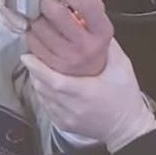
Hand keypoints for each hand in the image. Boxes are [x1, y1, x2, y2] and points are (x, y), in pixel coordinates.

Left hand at [21, 39, 155, 153]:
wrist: (128, 129)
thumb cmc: (125, 97)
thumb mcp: (122, 68)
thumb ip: (108, 47)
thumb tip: (92, 26)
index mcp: (86, 93)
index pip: (54, 81)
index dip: (37, 68)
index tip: (27, 56)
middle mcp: (73, 107)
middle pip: (42, 87)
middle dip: (34, 70)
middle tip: (32, 55)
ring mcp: (66, 118)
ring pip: (41, 96)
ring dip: (37, 80)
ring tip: (38, 66)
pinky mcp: (62, 124)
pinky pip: (45, 106)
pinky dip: (42, 93)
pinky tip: (47, 83)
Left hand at [28, 0, 112, 75]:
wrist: (96, 78)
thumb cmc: (93, 40)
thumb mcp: (97, 18)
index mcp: (103, 31)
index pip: (88, 5)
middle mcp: (88, 47)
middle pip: (59, 15)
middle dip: (44, 0)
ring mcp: (70, 60)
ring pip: (41, 28)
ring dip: (34, 16)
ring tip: (36, 13)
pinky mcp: (54, 69)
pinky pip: (33, 44)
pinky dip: (30, 32)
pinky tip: (35, 29)